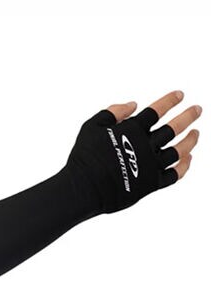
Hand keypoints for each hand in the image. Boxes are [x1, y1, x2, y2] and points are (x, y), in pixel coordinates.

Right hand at [66, 90, 200, 213]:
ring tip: (196, 133)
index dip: (169, 101)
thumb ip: (112, 112)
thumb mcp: (92, 126)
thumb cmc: (84, 157)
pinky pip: (174, 175)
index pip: (156, 111)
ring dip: (190, 140)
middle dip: (188, 116)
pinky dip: (184, 166)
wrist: (84, 186)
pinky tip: (188, 158)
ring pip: (179, 150)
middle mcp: (145, 146)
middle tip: (197, 110)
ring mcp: (150, 165)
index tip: (180, 95)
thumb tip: (133, 104)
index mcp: (132, 130)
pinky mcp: (151, 183)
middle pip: (173, 128)